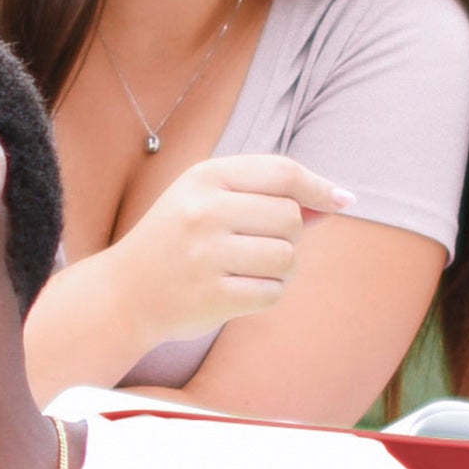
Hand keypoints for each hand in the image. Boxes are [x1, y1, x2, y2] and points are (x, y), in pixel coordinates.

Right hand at [96, 152, 350, 357]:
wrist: (124, 293)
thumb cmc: (177, 241)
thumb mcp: (209, 201)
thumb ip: (265, 196)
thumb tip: (334, 201)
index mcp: (204, 178)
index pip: (282, 173)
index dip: (320, 186)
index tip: (344, 200)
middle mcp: (203, 211)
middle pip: (291, 217)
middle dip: (291, 235)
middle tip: (262, 245)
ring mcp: (205, 255)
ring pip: (287, 258)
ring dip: (283, 269)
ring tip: (252, 270)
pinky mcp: (212, 296)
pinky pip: (272, 293)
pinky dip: (267, 294)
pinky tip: (241, 291)